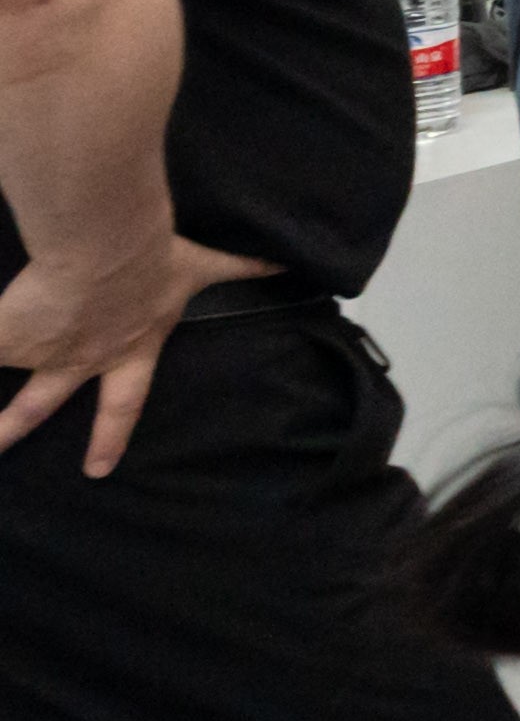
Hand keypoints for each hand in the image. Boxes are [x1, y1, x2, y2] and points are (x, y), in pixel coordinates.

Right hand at [0, 219, 238, 475]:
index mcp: (127, 346)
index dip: (112, 433)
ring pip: (3, 363)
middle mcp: (79, 352)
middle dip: (17, 427)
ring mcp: (42, 343)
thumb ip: (244, 268)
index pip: (121, 399)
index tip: (101, 470)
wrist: (101, 250)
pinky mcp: (4, 327)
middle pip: (46, 399)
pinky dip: (78, 312)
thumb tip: (289, 267)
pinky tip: (179, 290)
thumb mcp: (201, 268)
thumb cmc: (148, 261)